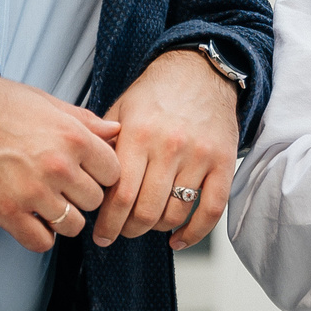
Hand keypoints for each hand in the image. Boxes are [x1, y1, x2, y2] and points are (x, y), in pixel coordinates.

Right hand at [0, 74, 122, 252]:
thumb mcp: (46, 102)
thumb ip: (84, 120)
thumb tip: (114, 130)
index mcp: (72, 137)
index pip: (113, 172)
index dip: (101, 174)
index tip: (89, 173)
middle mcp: (58, 166)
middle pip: (94, 200)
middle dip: (82, 196)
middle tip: (65, 187)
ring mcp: (33, 192)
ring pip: (73, 225)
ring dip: (64, 219)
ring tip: (49, 204)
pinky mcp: (7, 212)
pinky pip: (41, 242)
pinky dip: (40, 236)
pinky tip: (33, 220)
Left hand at [91, 49, 239, 250]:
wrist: (200, 72)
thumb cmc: (156, 94)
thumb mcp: (121, 110)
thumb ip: (103, 145)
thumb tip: (86, 182)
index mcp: (140, 134)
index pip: (120, 195)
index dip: (108, 223)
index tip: (101, 235)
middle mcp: (170, 146)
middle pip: (146, 210)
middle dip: (128, 230)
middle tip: (121, 232)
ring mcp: (199, 156)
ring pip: (175, 213)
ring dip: (156, 229)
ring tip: (146, 225)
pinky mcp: (224, 162)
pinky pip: (211, 209)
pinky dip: (194, 232)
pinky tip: (178, 238)